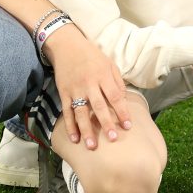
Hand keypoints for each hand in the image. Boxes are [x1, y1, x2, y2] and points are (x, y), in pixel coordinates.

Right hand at [43, 24, 131, 148]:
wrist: (67, 46)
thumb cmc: (92, 56)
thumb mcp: (109, 64)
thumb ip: (117, 82)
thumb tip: (123, 100)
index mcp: (103, 76)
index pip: (115, 97)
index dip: (122, 112)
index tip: (128, 126)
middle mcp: (89, 84)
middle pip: (99, 107)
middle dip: (106, 124)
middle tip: (113, 139)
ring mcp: (75, 90)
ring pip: (81, 113)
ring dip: (86, 130)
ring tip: (92, 146)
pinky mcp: (63, 93)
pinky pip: (67, 112)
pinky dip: (70, 126)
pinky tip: (75, 139)